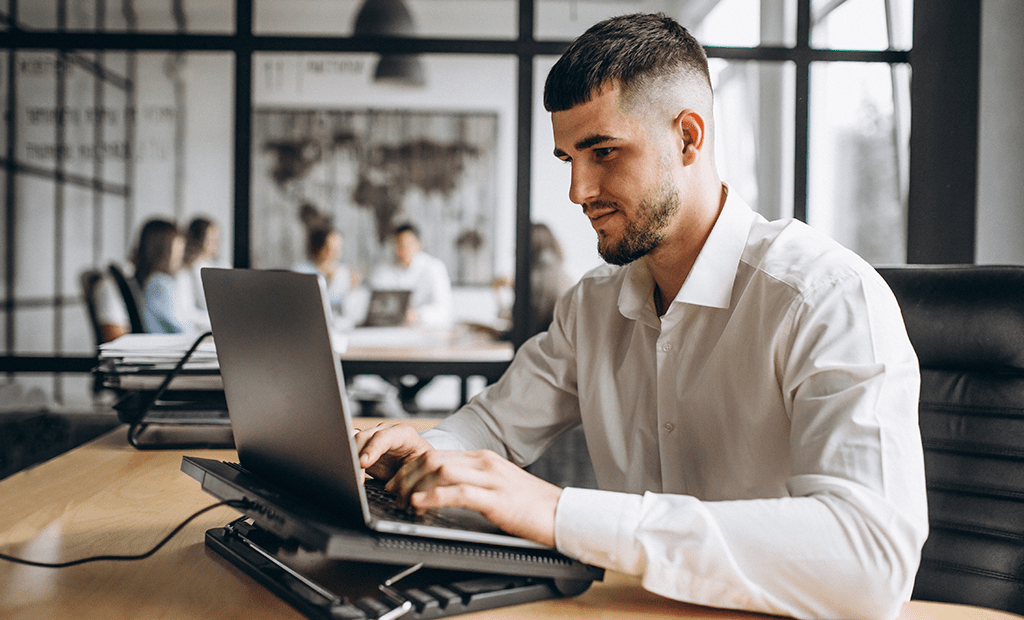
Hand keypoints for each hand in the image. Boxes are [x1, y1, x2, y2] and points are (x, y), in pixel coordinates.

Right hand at [354, 422, 433, 481]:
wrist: (420, 464)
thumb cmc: (425, 465)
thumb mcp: (424, 467)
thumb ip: (414, 473)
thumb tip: (401, 488)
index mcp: (403, 434)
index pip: (384, 436)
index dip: (372, 448)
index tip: (363, 463)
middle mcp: (385, 432)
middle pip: (364, 437)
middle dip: (356, 455)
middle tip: (355, 476)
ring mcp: (373, 439)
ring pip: (353, 442)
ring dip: (349, 458)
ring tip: (350, 477)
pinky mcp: (364, 449)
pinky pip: (350, 450)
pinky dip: (347, 461)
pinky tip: (348, 474)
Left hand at [387, 449, 561, 547]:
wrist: (563, 514)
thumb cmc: (532, 506)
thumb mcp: (498, 487)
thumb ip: (474, 484)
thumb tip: (444, 492)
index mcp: (484, 459)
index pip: (438, 454)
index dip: (411, 467)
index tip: (397, 483)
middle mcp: (485, 463)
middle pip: (433, 458)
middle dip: (406, 475)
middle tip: (393, 493)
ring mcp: (491, 479)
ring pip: (440, 470)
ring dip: (414, 486)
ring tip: (403, 502)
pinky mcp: (496, 499)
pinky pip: (458, 492)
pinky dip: (433, 496)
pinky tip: (420, 503)